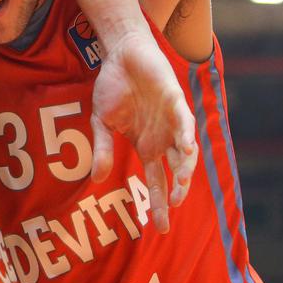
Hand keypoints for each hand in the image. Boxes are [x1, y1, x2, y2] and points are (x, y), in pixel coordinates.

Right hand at [89, 32, 197, 233]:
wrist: (121, 55)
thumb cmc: (113, 87)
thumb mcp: (102, 123)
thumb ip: (102, 150)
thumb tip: (97, 179)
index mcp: (146, 146)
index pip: (156, 181)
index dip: (158, 203)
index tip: (158, 227)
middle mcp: (163, 138)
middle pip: (174, 172)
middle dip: (175, 194)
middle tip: (172, 212)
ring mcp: (171, 122)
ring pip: (185, 151)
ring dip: (185, 169)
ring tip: (181, 185)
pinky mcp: (176, 102)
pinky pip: (184, 122)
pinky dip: (186, 136)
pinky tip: (186, 150)